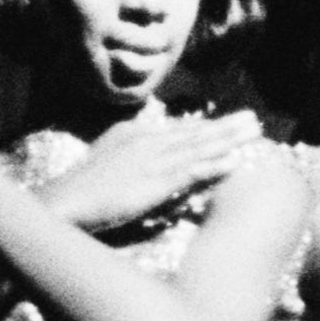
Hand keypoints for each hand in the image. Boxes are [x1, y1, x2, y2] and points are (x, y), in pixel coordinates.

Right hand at [62, 106, 257, 229]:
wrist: (65, 201)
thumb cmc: (81, 186)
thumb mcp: (107, 153)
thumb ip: (129, 139)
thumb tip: (147, 125)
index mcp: (136, 134)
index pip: (179, 130)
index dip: (206, 126)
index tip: (230, 122)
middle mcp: (148, 141)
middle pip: (195, 132)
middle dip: (226, 126)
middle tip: (254, 119)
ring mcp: (153, 160)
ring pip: (199, 146)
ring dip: (228, 139)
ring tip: (254, 132)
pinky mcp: (155, 182)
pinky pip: (191, 171)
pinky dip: (214, 165)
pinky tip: (233, 161)